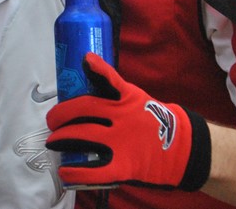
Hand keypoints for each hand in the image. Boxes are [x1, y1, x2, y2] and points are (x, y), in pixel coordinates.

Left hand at [45, 53, 211, 190]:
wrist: (183, 148)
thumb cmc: (157, 121)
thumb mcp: (138, 98)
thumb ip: (115, 88)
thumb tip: (89, 63)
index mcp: (126, 100)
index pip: (105, 79)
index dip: (93, 69)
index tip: (75, 72)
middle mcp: (122, 118)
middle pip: (83, 110)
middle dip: (60, 114)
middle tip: (51, 120)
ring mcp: (122, 142)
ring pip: (82, 136)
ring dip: (61, 139)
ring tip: (52, 141)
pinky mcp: (124, 166)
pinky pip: (94, 170)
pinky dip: (76, 172)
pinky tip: (65, 171)